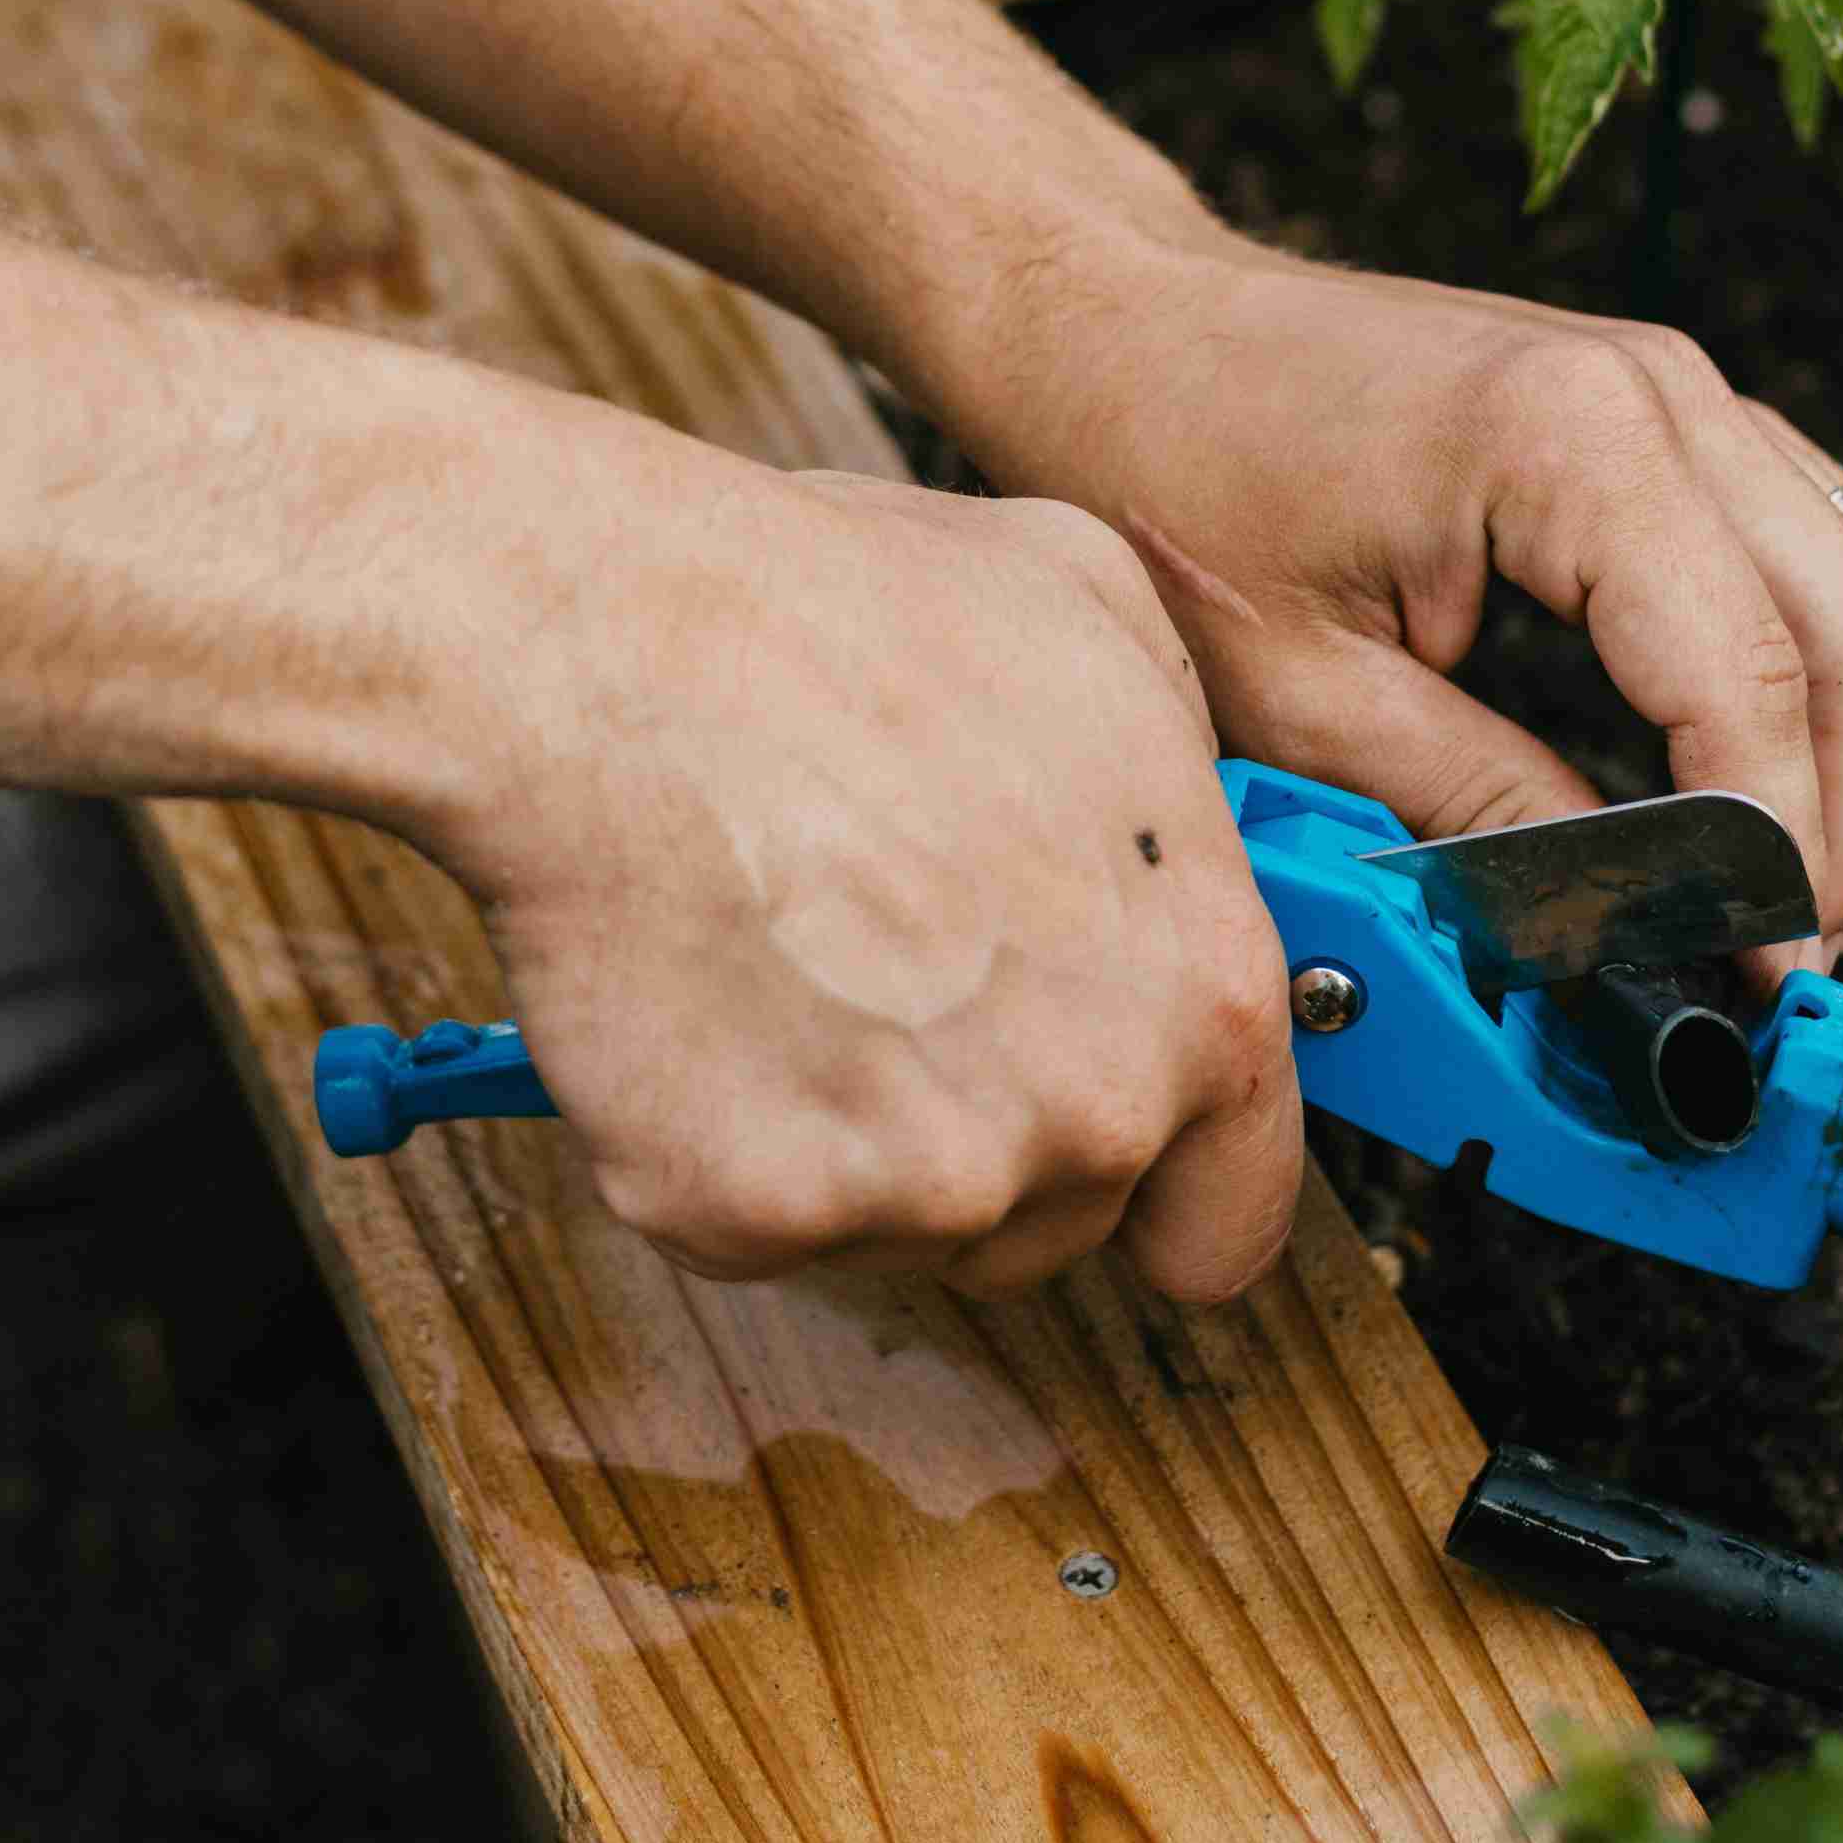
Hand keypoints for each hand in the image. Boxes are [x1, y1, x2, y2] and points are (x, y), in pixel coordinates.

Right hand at [425, 451, 1300, 1300]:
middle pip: (1059, 1224)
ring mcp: (925, 1182)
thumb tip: (1177, 823)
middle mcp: (1093, 1114)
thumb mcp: (1094, 613)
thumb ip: (1181, 759)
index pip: (1233, 1217)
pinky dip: (716, 1141)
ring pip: (905, 1230)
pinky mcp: (759, 1211)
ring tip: (790, 963)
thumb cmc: (827, 620)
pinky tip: (702, 998)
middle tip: (892, 983)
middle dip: (987, 1131)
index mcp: (1206, 993)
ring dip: (854, 1139)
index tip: (1113, 1163)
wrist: (609, 656)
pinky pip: (753, 1222)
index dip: (1168, 1187)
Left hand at [959, 247, 1842, 966]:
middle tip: (1796, 963)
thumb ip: (1479, 813)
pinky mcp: (1659, 406)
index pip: (1748, 680)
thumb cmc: (1173, 473)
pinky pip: (1807, 537)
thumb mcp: (1303, 694)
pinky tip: (1806, 766)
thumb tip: (1611, 934)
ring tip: (1797, 896)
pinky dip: (1823, 659)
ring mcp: (1672, 384)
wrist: (1124, 327)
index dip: (1772, 851)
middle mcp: (1657, 391)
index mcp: (1572, 444)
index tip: (1763, 971)